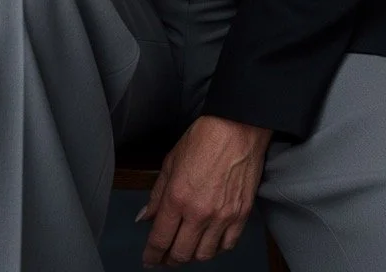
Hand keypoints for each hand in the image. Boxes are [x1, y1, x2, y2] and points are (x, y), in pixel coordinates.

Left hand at [135, 114, 272, 265]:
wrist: (237, 128)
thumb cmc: (204, 138)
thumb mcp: (171, 162)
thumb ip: (156, 194)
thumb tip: (145, 217)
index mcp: (177, 197)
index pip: (160, 239)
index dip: (151, 255)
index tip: (148, 259)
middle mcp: (199, 212)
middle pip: (181, 254)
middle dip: (169, 258)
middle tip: (166, 255)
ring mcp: (222, 216)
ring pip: (204, 255)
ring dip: (192, 254)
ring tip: (187, 246)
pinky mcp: (241, 215)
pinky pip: (227, 245)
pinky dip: (216, 248)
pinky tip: (210, 239)